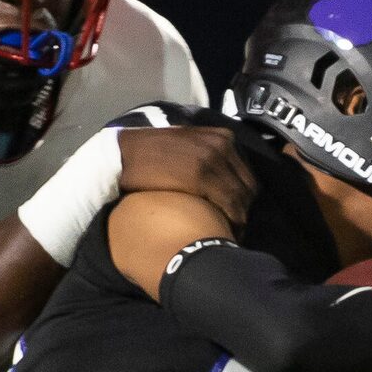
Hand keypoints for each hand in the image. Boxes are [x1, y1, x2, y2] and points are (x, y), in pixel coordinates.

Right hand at [116, 125, 258, 229]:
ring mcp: (213, 158)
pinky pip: (230, 204)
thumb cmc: (149, 154)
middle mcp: (223, 144)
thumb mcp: (186, 146)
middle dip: (244, 211)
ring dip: (239, 220)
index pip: (247, 174)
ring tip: (227, 235)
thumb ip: (206, 156)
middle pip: (249, 187)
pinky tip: (222, 233)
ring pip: (243, 198)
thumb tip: (218, 180)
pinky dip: (231, 222)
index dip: (244, 199)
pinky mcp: (202, 175)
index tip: (236, 217)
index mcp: (222, 137)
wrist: (122, 154)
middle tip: (233, 230)